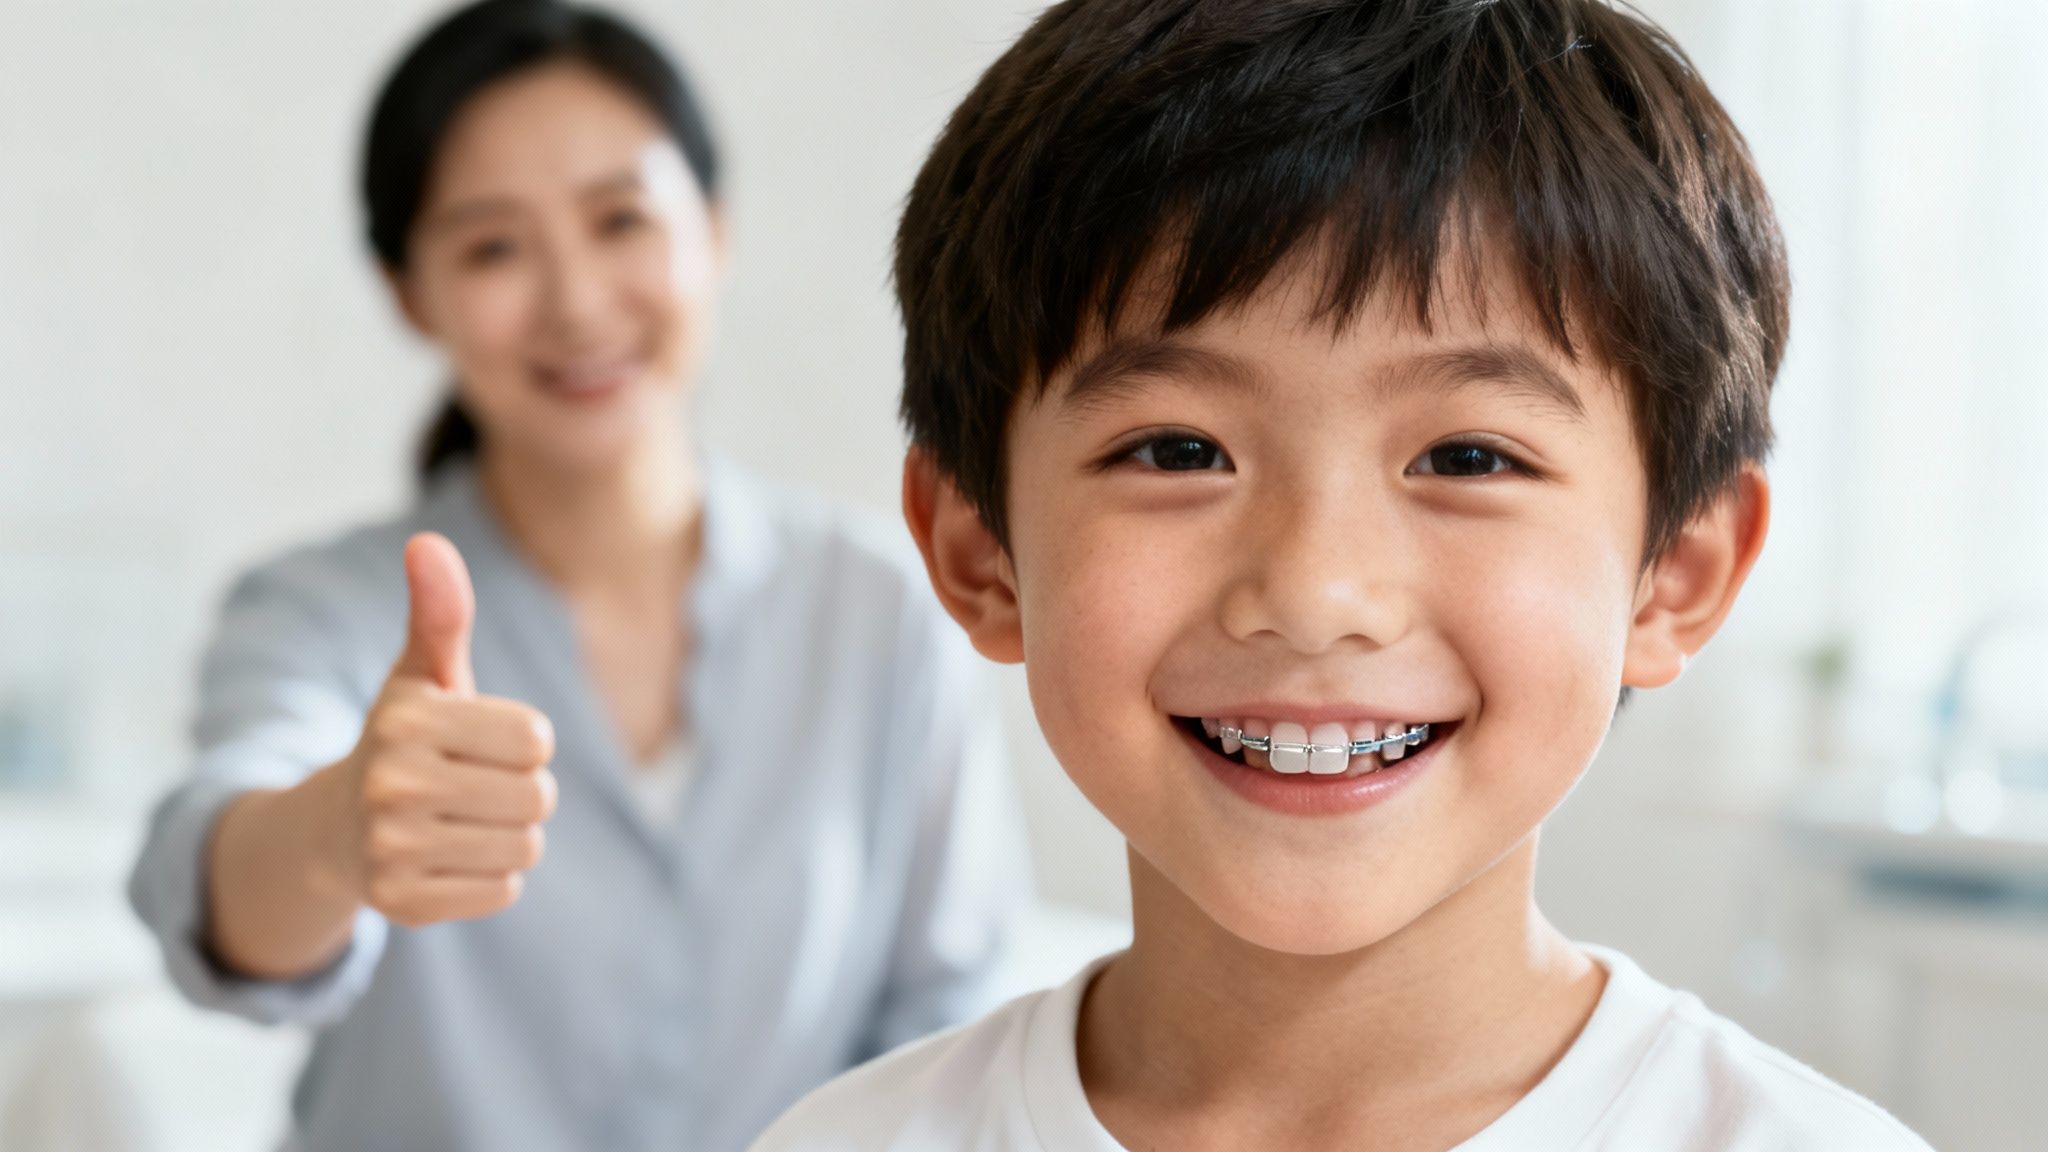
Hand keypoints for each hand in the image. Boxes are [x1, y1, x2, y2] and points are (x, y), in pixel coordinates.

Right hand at [322, 532, 556, 926]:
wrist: (334, 831)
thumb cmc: (404, 741)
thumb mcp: (420, 674)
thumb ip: (438, 612)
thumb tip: (428, 542)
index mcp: (406, 720)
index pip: (536, 740)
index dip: (523, 742)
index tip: (481, 742)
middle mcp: (391, 785)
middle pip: (537, 797)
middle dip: (521, 791)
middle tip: (473, 787)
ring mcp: (391, 850)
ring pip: (525, 847)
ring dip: (509, 835)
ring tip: (462, 821)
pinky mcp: (400, 904)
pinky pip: (503, 890)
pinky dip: (490, 878)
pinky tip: (449, 857)